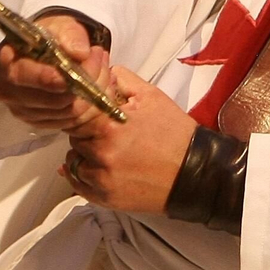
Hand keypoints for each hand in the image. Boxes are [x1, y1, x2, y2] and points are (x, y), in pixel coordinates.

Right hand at [0, 13, 113, 132]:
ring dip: (88, 94)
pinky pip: (67, 122)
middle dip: (80, 83)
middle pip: (49, 100)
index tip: (72, 72)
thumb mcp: (60, 26)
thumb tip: (80, 52)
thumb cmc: (49, 36)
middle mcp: (6, 90)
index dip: (49, 78)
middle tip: (99, 59)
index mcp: (2, 62)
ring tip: (100, 69)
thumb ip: (70, 35)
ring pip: (63, 112)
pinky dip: (85, 107)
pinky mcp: (36, 122)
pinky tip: (92, 87)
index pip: (23, 76)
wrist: (46, 49)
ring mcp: (20, 110)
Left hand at [60, 68, 196, 213]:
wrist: (195, 173)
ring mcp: (101, 179)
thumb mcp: (151, 95)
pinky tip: (97, 168)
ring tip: (107, 152)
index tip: (95, 114)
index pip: (76, 113)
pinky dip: (83, 176)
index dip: (84, 111)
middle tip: (106, 133)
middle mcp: (100, 153)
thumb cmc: (174, 132)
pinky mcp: (105, 198)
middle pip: (75, 137)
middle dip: (87, 132)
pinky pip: (79, 185)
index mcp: (108, 125)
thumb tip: (98, 71)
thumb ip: (120, 79)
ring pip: (74, 161)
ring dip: (84, 155)